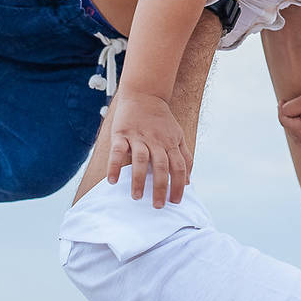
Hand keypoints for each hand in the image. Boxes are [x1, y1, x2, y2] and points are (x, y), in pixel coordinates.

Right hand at [106, 90, 190, 207]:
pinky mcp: (122, 133)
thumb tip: (188, 181)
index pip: (179, 167)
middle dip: (160, 187)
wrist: (144, 94)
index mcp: (171, 142)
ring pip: (141, 160)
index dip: (178, 185)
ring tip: (136, 197)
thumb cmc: (161, 120)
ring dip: (138, 180)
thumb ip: (184, 156)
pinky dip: (114, 166)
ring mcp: (139, 136)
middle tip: (157, 206)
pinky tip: (112, 181)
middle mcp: (156, 140)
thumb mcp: (177, 135)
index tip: (175, 201)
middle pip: (162, 166)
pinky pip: (118, 151)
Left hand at [278, 88, 300, 149]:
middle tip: (293, 106)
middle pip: (291, 129)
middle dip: (290, 118)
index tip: (283, 99)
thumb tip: (282, 112)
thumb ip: (287, 108)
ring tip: (300, 115)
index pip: (283, 119)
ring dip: (297, 126)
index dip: (281, 107)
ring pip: (299, 136)